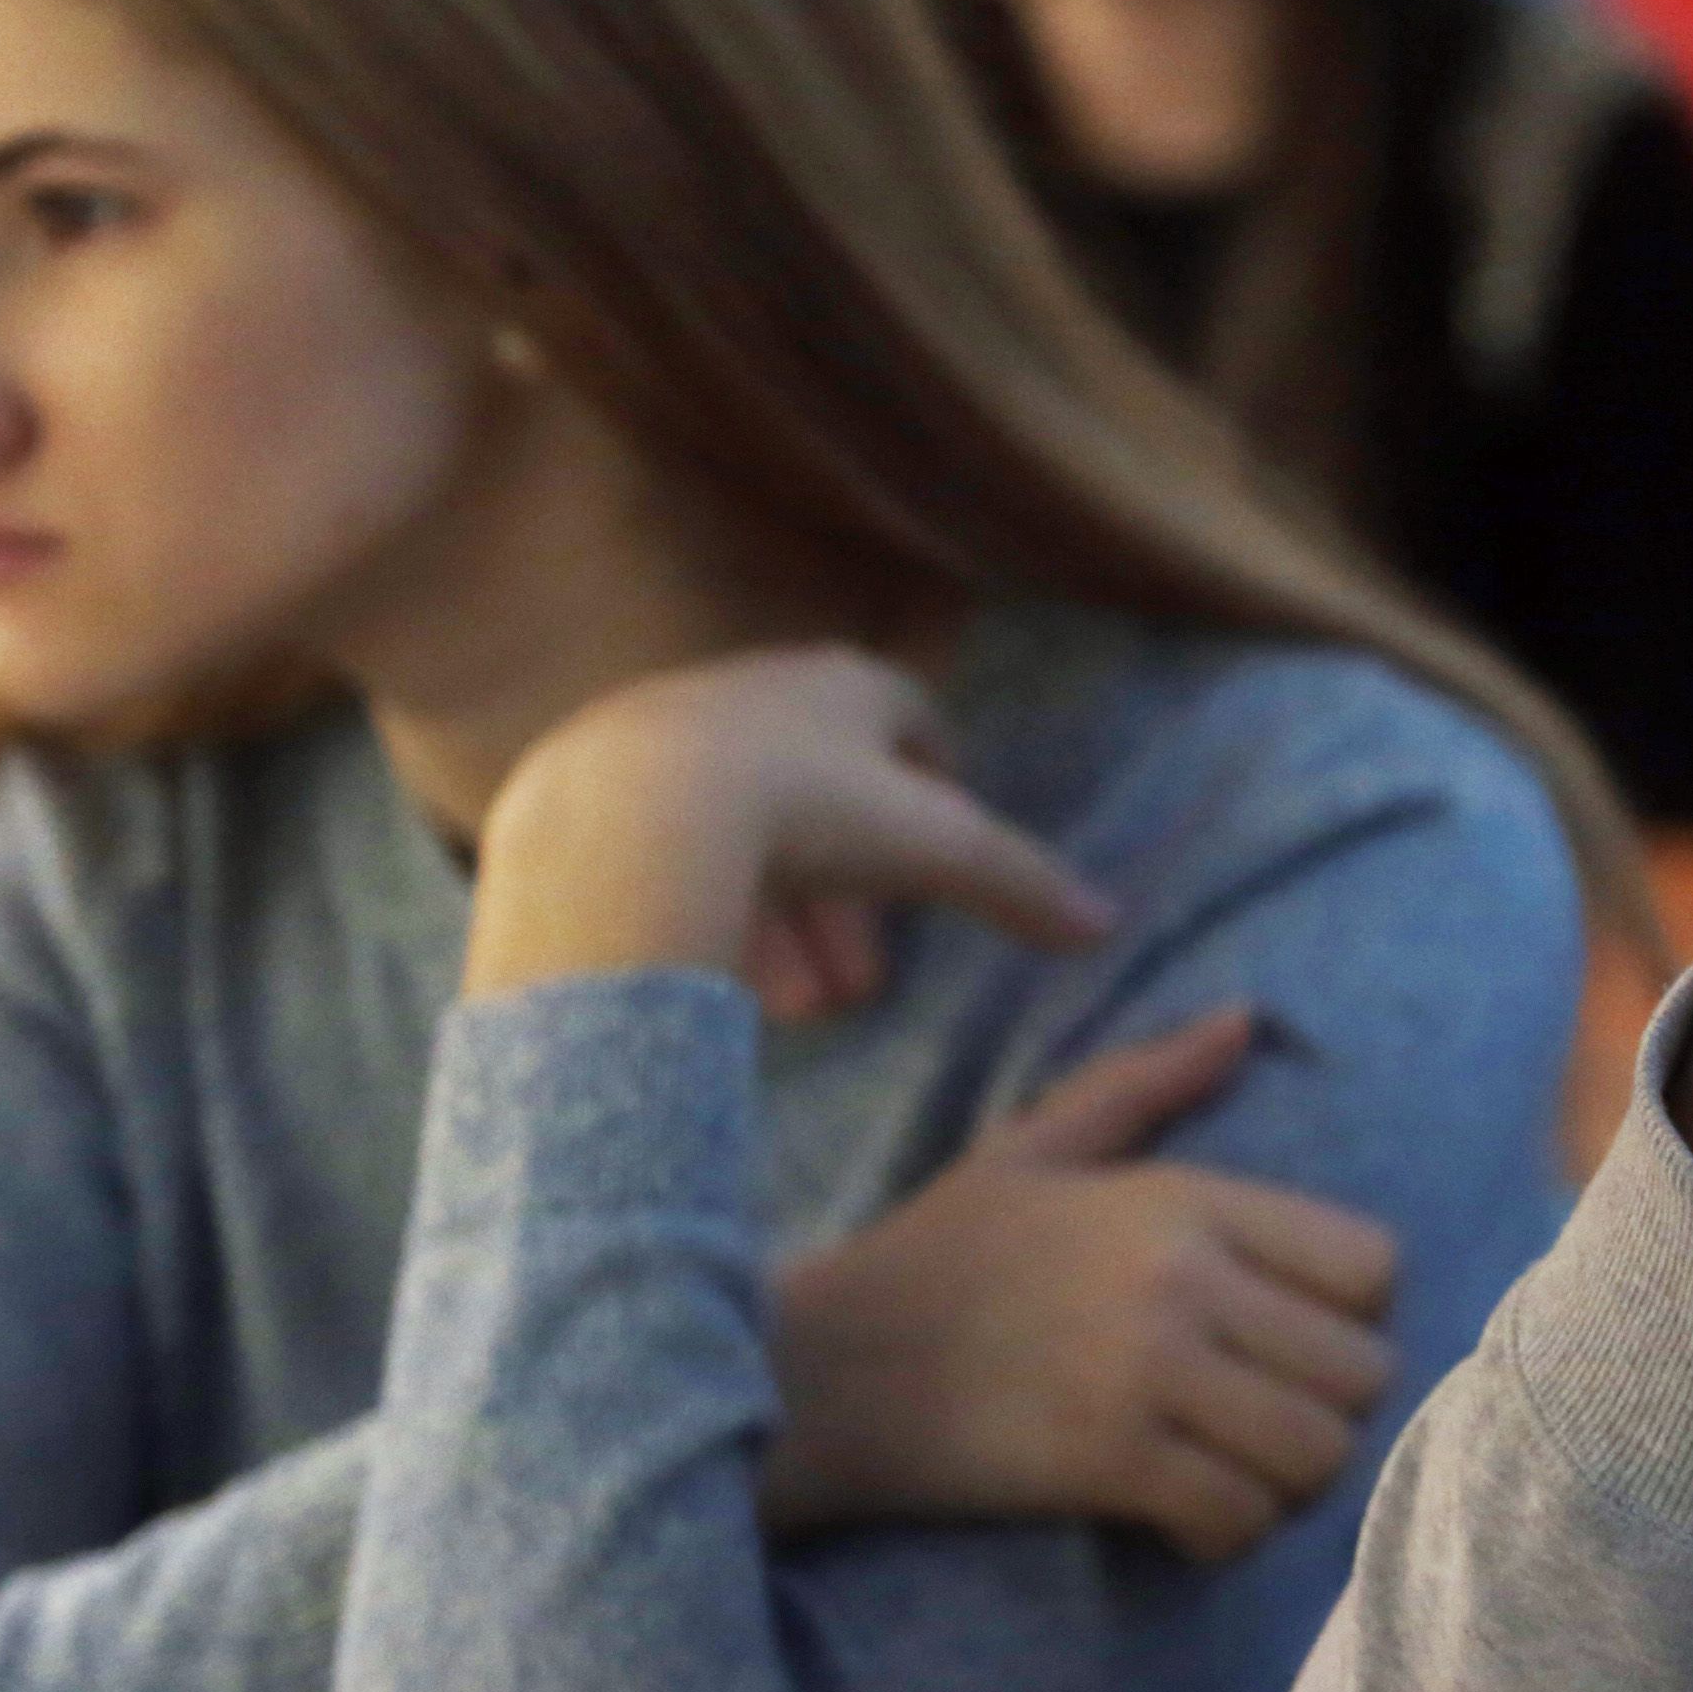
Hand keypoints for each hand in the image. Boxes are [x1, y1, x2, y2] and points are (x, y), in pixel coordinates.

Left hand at [465, 644, 1113, 1013]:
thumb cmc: (799, 810)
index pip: (907, 717)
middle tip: (862, 982)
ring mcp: (662, 733)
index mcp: (839, 684)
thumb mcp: (932, 850)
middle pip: (821, 796)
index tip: (942, 854)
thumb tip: (1106, 921)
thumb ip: (1018, 884)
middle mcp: (752, 691)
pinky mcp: (586, 788)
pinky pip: (665, 858)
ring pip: (741, 835)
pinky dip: (704, 915)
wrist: (625, 816)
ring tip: (798, 1006)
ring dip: (781, 921)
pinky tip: (715, 984)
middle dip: (851, 896)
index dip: (935, 787)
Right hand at [755, 1004, 1401, 1562]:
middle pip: (1363, 1371)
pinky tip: (1185, 1519)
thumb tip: (1244, 1020)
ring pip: (1319, 1454)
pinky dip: (1229, 1534)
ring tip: (1236, 1472)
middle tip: (1267, 1423)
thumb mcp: (1036, 1146)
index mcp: (1181, 1198)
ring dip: (1289, 1481)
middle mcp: (1182, 1278)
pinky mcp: (1109, 1462)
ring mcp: (1148, 1372)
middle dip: (1329, 1409)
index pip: (1372, 1262)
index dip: (1351, 1314)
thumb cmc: (933, 1256)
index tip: (1291, 1340)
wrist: (819, 1368)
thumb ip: (1148, 1081)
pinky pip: (1241, 1518)